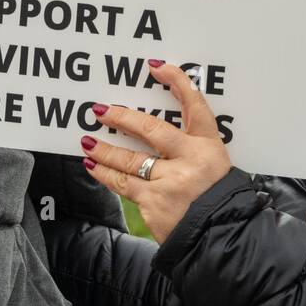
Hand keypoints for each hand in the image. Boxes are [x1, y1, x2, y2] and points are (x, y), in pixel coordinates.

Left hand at [79, 61, 230, 242]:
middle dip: (123, 117)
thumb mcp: (212, 164)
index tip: (157, 68)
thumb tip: (156, 125)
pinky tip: (92, 166)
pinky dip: (104, 174)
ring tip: (87, 140)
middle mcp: (190, 161)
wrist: (218, 238)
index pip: (195, 105)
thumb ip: (190, 144)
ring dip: (104, 150)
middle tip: (101, 110)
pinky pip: (122, 185)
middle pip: (151, 130)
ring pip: (129, 161)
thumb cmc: (215, 197)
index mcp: (209, 146)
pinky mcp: (154, 204)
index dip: (177, 82)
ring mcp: (170, 183)